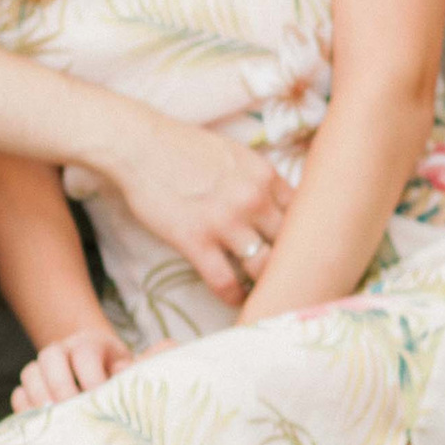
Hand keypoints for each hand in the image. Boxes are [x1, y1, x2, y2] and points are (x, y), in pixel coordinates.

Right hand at [14, 327, 133, 412]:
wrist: (98, 369)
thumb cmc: (116, 375)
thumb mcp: (127, 371)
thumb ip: (129, 377)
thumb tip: (123, 392)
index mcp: (89, 343)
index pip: (84, 353)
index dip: (91, 379)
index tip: (100, 403)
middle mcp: (62, 350)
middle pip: (50, 358)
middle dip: (62, 388)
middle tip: (74, 414)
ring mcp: (41, 367)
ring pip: (30, 373)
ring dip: (41, 399)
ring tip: (56, 423)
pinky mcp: (29, 387)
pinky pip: (19, 394)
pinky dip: (26, 410)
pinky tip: (42, 426)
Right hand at [111, 109, 287, 301]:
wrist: (140, 146)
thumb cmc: (183, 147)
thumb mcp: (235, 154)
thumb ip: (258, 180)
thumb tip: (275, 206)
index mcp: (265, 176)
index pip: (304, 214)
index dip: (304, 236)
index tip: (299, 250)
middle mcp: (253, 199)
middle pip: (290, 243)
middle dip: (290, 263)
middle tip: (287, 277)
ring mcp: (226, 221)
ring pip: (264, 267)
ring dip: (265, 284)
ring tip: (264, 292)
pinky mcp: (196, 240)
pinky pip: (225, 281)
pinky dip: (233, 296)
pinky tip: (234, 298)